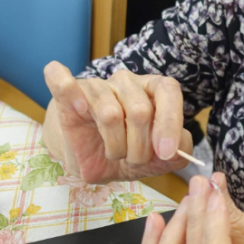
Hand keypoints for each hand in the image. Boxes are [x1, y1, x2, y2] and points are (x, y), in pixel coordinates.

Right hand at [42, 62, 192, 183]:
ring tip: (114, 154)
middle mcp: (127, 82)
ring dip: (115, 147)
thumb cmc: (128, 151)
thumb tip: (180, 146)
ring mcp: (97, 86)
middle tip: (134, 161)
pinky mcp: (68, 95)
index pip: (168, 91)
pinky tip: (80, 108)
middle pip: (140, 111)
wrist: (92, 159)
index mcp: (152, 90)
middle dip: (140, 148)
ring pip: (111, 114)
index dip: (169, 122)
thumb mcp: (156, 159)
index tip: (166, 152)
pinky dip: (70, 92)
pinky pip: (63, 82)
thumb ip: (177, 153)